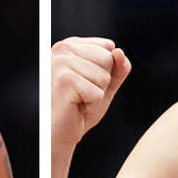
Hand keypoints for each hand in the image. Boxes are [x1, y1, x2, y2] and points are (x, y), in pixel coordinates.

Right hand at [50, 37, 130, 159]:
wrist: (59, 132)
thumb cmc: (78, 108)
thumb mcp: (105, 84)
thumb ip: (118, 67)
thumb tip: (119, 52)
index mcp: (71, 45)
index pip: (110, 49)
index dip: (105, 71)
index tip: (86, 82)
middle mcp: (63, 48)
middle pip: (108, 59)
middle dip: (102, 82)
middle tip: (82, 93)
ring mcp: (61, 63)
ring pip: (104, 76)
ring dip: (96, 94)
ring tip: (78, 99)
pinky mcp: (64, 80)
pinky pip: (98, 92)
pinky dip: (91, 104)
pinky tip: (74, 105)